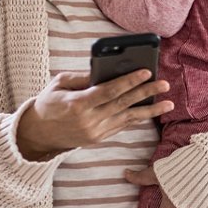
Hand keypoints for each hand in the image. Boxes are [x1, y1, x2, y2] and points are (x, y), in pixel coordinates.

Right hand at [16, 70, 171, 160]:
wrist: (39, 134)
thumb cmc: (48, 103)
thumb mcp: (59, 84)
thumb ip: (82, 77)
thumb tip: (104, 69)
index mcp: (77, 104)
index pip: (109, 91)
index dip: (129, 81)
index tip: (146, 71)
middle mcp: (89, 120)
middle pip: (123, 104)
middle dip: (146, 93)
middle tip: (164, 84)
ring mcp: (95, 132)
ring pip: (128, 119)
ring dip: (150, 111)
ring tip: (169, 104)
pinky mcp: (99, 139)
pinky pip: (122, 126)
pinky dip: (137, 118)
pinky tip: (151, 110)